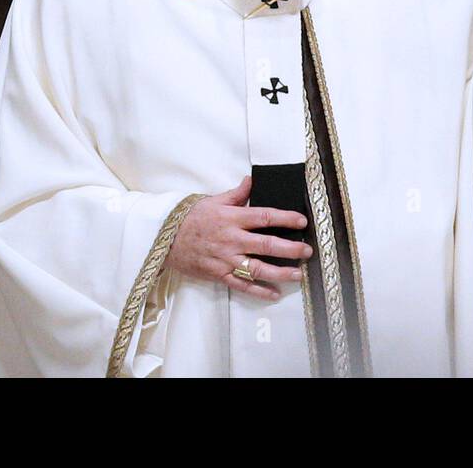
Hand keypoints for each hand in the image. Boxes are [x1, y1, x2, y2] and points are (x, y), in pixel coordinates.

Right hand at [164, 176, 312, 300]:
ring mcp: (226, 259)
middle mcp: (232, 239)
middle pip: (266, 244)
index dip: (286, 219)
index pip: (265, 216)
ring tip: (298, 274)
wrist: (165, 240)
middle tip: (307, 251)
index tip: (301, 221)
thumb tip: (252, 180)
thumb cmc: (190, 219)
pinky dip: (258, 291)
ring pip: (257, 268)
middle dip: (290, 249)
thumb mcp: (213, 201)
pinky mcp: (219, 275)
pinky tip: (274, 293)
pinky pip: (242, 284)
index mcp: (232, 218)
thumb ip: (236, 193)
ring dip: (280, 272)